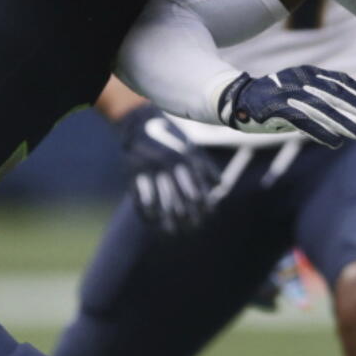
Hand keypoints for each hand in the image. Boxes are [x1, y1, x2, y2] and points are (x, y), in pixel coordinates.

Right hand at [115, 104, 220, 233]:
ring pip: (162, 205)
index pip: (198, 192)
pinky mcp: (135, 174)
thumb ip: (207, 168)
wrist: (140, 123)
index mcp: (187, 159)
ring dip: (168, 222)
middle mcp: (171, 166)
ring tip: (172, 232)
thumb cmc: (172, 139)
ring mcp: (151, 170)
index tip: (205, 218)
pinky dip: (148, 214)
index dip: (203, 209)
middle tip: (192, 228)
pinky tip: (153, 221)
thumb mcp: (192, 148)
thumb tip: (220, 189)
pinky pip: (143, 200)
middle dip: (188, 219)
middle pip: (181, 202)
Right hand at [217, 67, 355, 148]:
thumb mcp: (297, 90)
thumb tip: (344, 111)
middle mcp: (300, 79)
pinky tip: (336, 142)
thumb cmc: (272, 97)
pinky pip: (305, 122)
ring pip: (322, 108)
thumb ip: (318, 96)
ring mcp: (288, 93)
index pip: (340, 79)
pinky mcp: (277, 109)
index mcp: (307, 72)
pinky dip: (322, 132)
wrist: (236, 98)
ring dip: (343, 122)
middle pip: (335, 92)